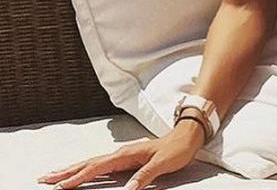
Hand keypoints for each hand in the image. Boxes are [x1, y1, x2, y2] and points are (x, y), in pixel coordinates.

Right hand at [36, 121, 204, 189]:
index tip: (59, 186)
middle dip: (66, 172)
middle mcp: (121, 153)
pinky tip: (81, 173)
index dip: (78, 177)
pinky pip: (100, 165)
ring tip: (55, 175)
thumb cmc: (177, 149)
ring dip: (73, 169)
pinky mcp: (126, 159)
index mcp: (126, 154)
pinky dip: (86, 169)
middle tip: (44, 178)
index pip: (96, 167)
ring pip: (92, 163)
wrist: (188, 136)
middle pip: (88, 163)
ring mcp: (122, 155)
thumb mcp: (163, 164)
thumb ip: (144, 177)